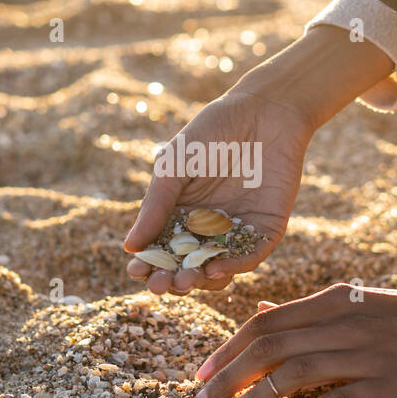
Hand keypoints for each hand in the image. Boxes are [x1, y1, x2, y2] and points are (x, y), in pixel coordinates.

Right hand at [123, 88, 311, 293]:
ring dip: (201, 281)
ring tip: (187, 281)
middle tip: (160, 285)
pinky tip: (216, 270)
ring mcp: (237, 232)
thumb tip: (129, 247)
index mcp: (180, 214)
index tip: (135, 272)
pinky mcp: (267, 230)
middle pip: (185, 266)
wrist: (264, 111)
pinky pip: (249, 257)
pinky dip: (233, 267)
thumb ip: (156, 206)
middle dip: (171, 280)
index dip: (147, 265)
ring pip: (216, 270)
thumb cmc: (211, 133)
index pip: (160, 249)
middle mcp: (207, 228)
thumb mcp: (174, 167)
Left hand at [193, 282, 396, 397]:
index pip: (262, 323)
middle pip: (267, 348)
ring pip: (291, 374)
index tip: (201, 376)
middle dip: (227, 378)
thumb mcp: (356, 301)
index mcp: (330, 301)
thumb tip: (260, 311)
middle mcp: (340, 323)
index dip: (225, 350)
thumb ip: (307, 312)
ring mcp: (365, 354)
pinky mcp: (388, 384)